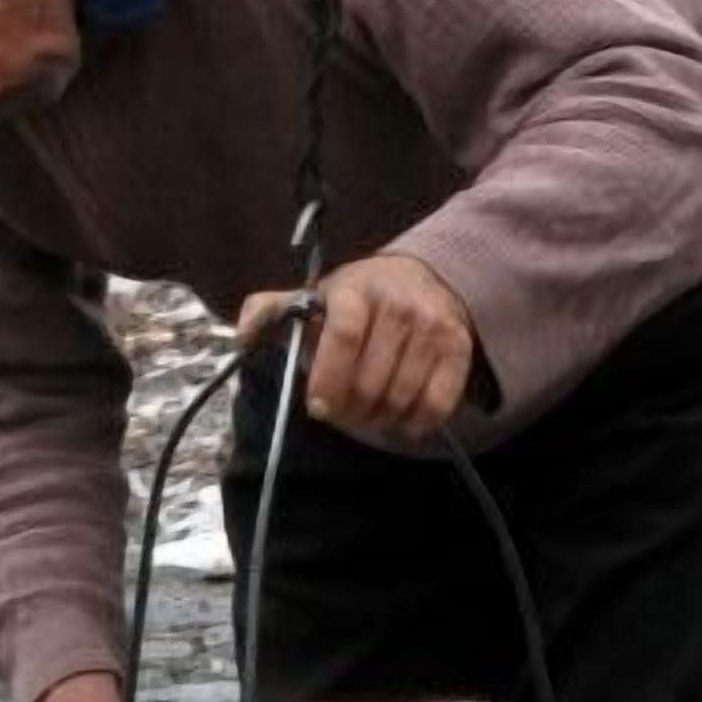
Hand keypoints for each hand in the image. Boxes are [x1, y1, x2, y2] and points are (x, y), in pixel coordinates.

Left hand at [238, 252, 477, 443]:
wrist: (422, 277)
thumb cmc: (356, 300)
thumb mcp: (312, 297)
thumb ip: (270, 314)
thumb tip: (241, 338)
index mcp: (355, 290)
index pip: (343, 336)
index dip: (328, 378)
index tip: (318, 407)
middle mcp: (398, 304)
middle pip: (370, 378)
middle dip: (350, 408)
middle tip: (342, 412)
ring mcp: (432, 325)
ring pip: (401, 396)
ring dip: (380, 418)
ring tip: (369, 412)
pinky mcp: (459, 347)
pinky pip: (437, 403)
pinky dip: (416, 423)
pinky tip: (401, 420)